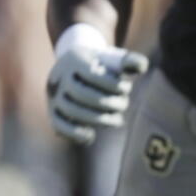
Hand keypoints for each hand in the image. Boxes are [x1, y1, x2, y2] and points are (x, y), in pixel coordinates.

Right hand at [46, 24, 148, 145]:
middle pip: (82, 95)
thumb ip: (129, 61)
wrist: (74, 67)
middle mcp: (60, 78)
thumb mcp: (113, 58)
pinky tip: (90, 137)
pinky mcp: (53, 110)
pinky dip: (74, 133)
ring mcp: (54, 95)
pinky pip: (58, 125)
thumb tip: (142, 66)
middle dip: (108, 103)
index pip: (92, 75)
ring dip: (97, 119)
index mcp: (75, 60)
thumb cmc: (101, 63)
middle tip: (124, 105)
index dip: (112, 85)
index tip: (126, 88)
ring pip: (71, 111)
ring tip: (117, 120)